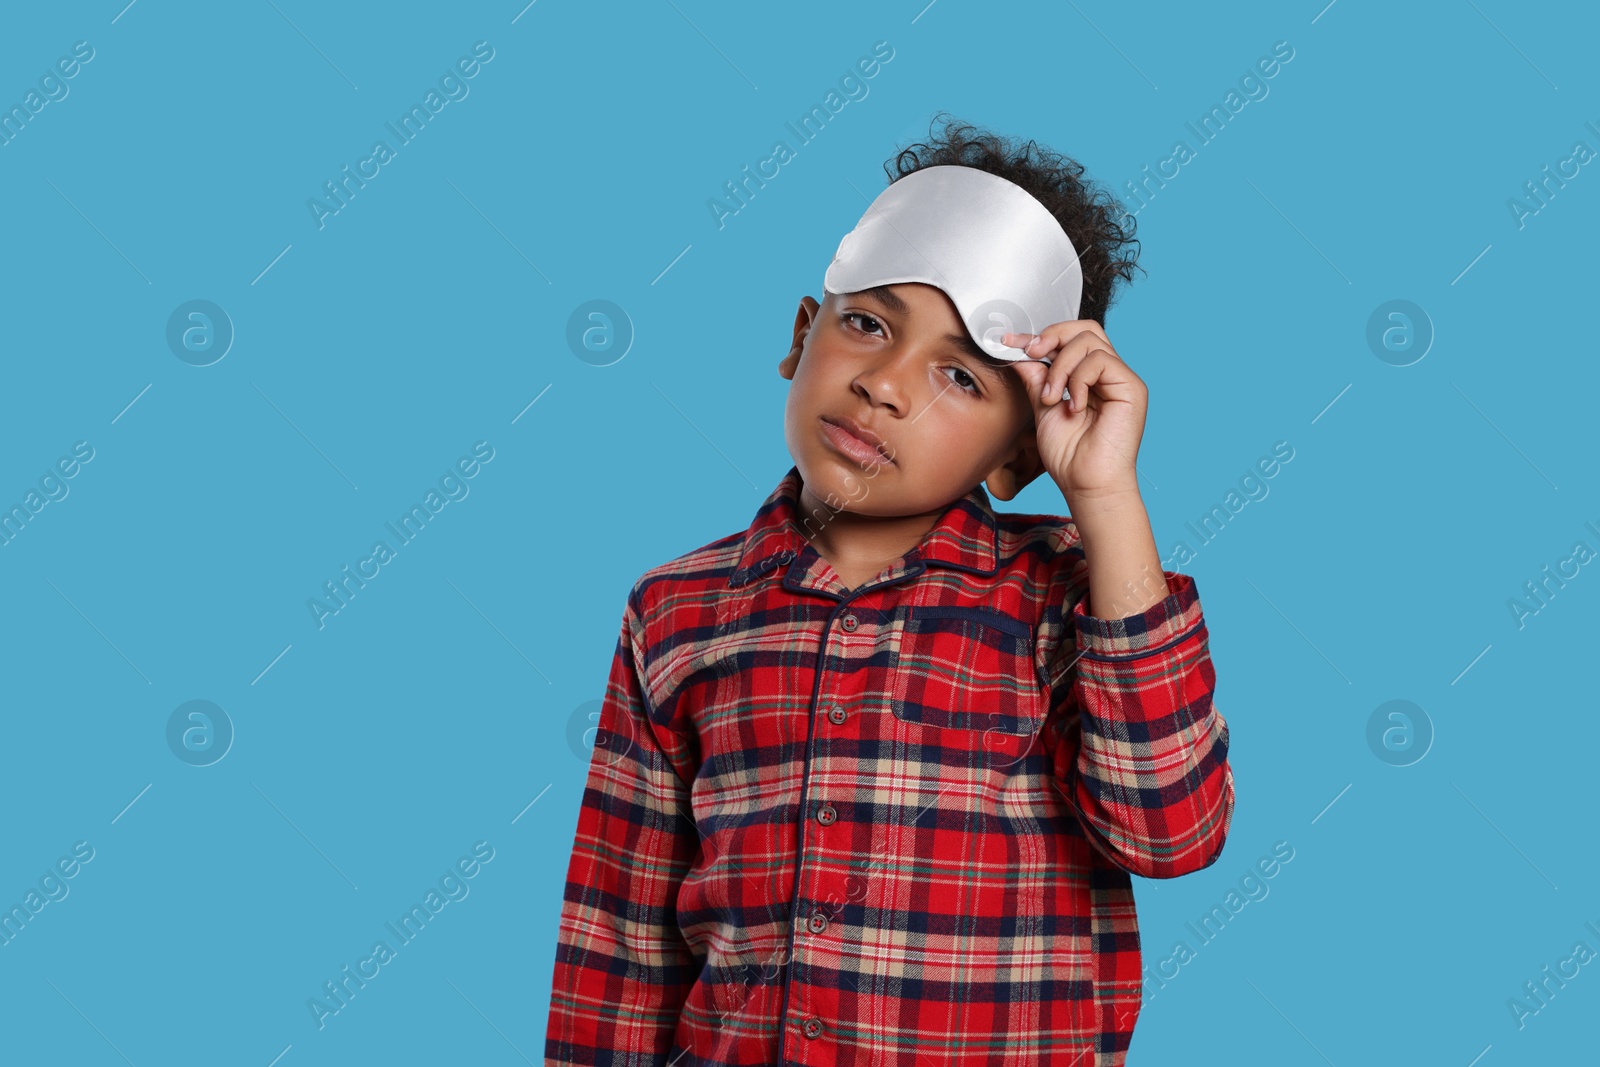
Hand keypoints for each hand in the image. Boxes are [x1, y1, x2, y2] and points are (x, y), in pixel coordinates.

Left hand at [1001, 322, 1146, 502]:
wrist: (1086, 485)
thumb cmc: (1069, 456)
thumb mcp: (1042, 408)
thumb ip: (1036, 378)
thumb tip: (1019, 352)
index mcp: (1089, 377)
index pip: (1070, 339)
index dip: (1040, 336)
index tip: (1010, 341)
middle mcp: (1108, 375)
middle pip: (1085, 329)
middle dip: (1052, 336)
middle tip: (1031, 353)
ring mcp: (1121, 379)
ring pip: (1089, 342)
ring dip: (1060, 366)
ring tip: (1050, 397)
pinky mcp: (1132, 388)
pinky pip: (1100, 361)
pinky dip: (1078, 380)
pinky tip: (1073, 406)